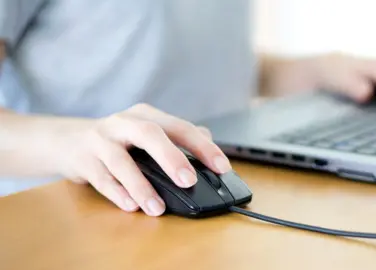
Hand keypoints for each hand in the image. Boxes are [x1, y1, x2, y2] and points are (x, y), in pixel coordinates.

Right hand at [55, 103, 230, 215]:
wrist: (68, 139)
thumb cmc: (118, 139)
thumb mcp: (146, 132)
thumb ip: (175, 137)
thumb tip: (207, 141)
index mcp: (146, 115)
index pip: (180, 127)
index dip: (202, 147)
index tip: (221, 166)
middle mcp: (124, 123)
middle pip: (149, 134)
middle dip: (171, 158)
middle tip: (189, 182)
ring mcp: (101, 139)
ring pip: (121, 160)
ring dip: (141, 186)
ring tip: (157, 207)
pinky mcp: (83, 159)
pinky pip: (100, 177)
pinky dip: (117, 193)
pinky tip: (131, 206)